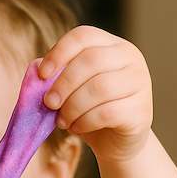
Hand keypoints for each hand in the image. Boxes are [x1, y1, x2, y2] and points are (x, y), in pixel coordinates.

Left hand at [38, 26, 152, 162]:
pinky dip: (84, 122)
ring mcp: (140, 83)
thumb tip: (36, 69)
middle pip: (91, 60)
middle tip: (49, 103)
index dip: (59, 52)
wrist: (115, 141)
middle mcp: (130, 59)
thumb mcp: (72, 89)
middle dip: (63, 84)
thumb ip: (57, 76)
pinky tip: (76, 128)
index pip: (84, 36)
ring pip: (99, 88)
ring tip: (61, 120)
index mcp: (112, 46)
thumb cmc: (90, 110)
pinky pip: (107, 113)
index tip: (42, 74)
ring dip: (72, 107)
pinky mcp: (140, 111)